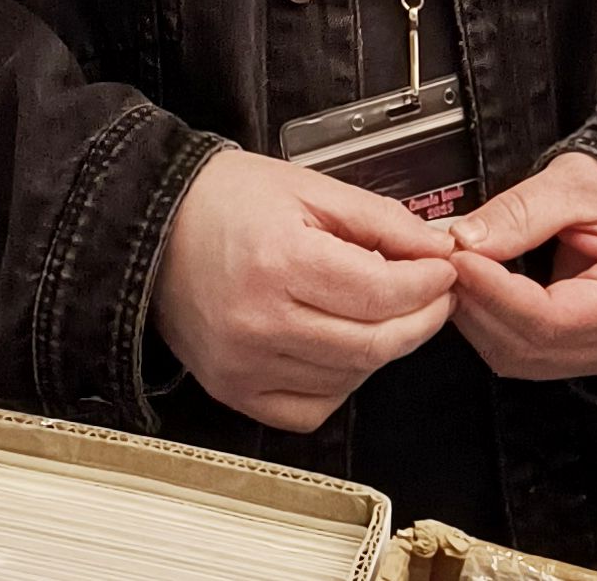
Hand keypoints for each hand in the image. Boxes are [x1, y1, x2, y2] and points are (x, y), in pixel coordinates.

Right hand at [151, 149, 456, 431]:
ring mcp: (245, 365)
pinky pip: (310, 408)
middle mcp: (260, 323)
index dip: (427, 284)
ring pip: (348, 378)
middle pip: (372, 344)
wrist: (152, 227)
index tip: (444, 268)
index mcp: (280, 262)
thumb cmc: (223, 200)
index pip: (381, 293)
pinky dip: (341, 382)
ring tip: (387, 311)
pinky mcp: (234, 391)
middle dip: (421, 320)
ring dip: (384, 348)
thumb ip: (378, 219)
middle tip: (436, 295)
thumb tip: (434, 246)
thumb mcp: (308, 187)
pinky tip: (343, 345)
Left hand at [447, 151, 596, 380]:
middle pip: (532, 345)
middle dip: (480, 304)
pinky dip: (492, 326)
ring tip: (456, 272)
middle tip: (445, 261)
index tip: (459, 260)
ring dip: (479, 319)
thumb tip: (466, 240)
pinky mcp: (582, 355)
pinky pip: (526, 355)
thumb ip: (522, 211)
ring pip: (522, 358)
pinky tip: (476, 292)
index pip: (552, 318)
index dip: (497, 293)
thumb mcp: (575, 183)